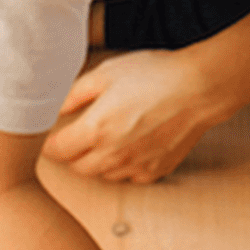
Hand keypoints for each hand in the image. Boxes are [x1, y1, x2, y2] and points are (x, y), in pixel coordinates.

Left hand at [42, 48, 230, 181]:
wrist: (199, 89)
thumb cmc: (154, 75)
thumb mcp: (105, 73)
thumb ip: (74, 94)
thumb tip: (56, 109)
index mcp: (95, 129)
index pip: (57, 151)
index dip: (50, 144)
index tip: (52, 136)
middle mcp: (113, 154)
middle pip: (79, 168)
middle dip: (73, 155)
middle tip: (77, 139)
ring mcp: (137, 165)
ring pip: (105, 175)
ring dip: (99, 162)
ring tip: (106, 141)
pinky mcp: (157, 169)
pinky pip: (132, 177)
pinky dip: (125, 167)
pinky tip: (130, 149)